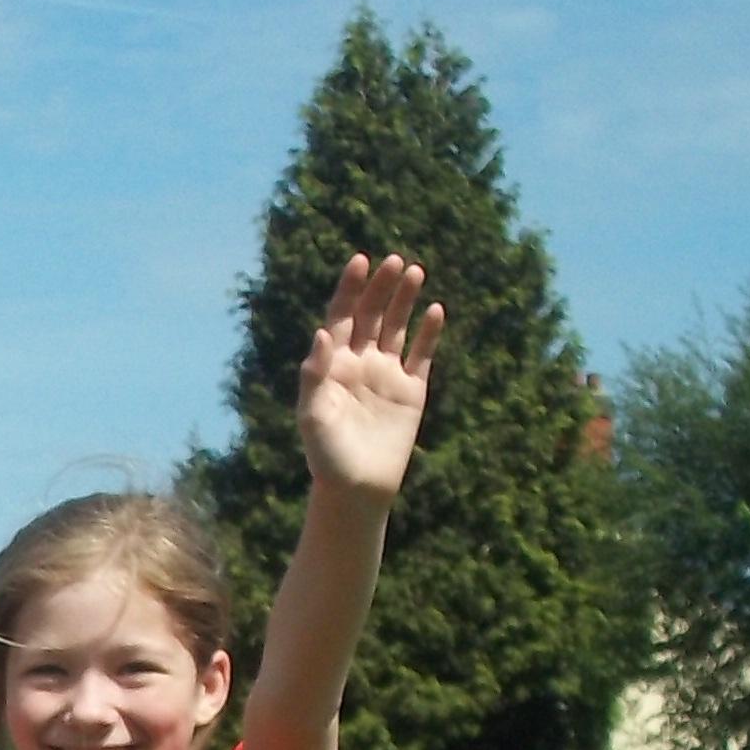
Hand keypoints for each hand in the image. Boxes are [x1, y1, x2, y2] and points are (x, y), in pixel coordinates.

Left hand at [297, 255, 444, 500]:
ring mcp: (387, 375)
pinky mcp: (412, 391)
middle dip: (381, 287)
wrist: (357, 489)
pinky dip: (430, 333)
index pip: (341, 316)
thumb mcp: (313, 415)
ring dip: (406, 300)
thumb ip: (315, 375)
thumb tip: (322, 333)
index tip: (360, 261)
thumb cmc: (327, 456)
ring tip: (416, 272)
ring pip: (398, 327)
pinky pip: (422, 355)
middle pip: (371, 315)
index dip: (350, 288)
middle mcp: (360, 364)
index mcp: (334, 365)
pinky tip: (436, 310)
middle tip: (394, 261)